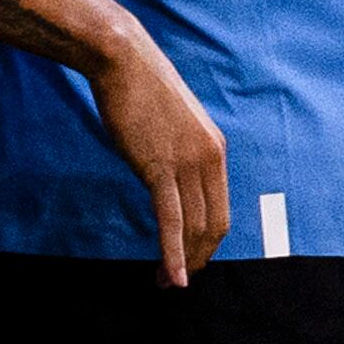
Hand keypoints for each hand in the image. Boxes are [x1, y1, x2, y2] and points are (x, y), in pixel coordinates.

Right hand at [89, 24, 228, 285]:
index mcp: (215, 149)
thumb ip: (177, 153)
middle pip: (213, 225)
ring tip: (166, 284)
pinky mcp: (160, 166)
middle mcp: (209, 159)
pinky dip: (172, 252)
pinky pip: (171, 219)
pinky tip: (170, 275)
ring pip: (194, 227)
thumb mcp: (170, 125)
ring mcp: (187, 163)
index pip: (220, 209)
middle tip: (177, 280)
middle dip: (197, 259)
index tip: (190, 260)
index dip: (207, 242)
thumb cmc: (139, 88)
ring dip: (183, 262)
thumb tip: (167, 177)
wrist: (123, 59)